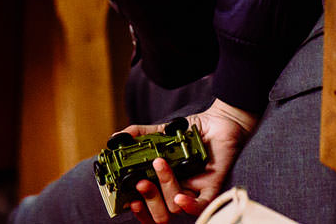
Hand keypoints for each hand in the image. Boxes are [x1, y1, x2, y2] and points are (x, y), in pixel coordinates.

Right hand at [126, 100, 256, 220]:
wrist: (219, 121)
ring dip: (164, 186)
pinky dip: (189, 204)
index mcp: (162, 183)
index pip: (147, 206)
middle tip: (140, 183)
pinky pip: (200, 206)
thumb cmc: (191, 130)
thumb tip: (116, 138)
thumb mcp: (160, 131)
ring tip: (160, 163)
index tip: (126, 199)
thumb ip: (139, 135)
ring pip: (174, 207)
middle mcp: (176, 191)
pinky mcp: (210, 189)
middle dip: (148, 201)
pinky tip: (180, 196)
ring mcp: (193, 191)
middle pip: (159, 214)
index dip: (136, 208)